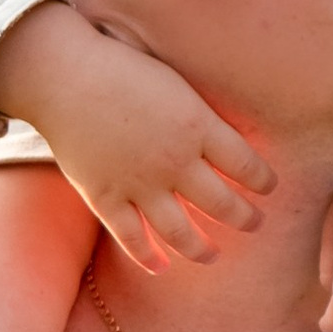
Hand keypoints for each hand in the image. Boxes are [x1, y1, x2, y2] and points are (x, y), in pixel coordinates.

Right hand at [0, 0, 273, 272]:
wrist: (63, 74)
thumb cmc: (121, 65)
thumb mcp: (176, 82)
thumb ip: (201, 115)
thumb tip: (227, 136)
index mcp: (197, 126)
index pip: (247, 165)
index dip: (263, 180)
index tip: (269, 187)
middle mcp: (174, 161)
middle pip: (223, 204)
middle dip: (245, 218)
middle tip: (255, 223)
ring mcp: (139, 184)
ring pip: (182, 233)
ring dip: (203, 249)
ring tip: (213, 255)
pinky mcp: (105, 197)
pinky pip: (132, 239)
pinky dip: (148, 257)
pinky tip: (162, 267)